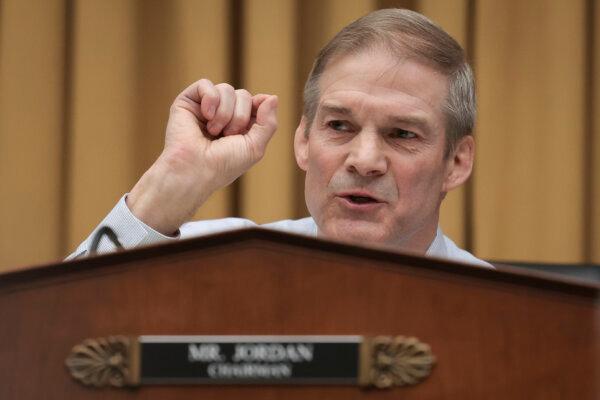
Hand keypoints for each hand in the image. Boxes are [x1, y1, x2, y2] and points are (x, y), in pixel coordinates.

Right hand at [127, 79, 277, 234]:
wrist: (195, 169)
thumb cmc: (224, 164)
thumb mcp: (255, 147)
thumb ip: (268, 123)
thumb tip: (273, 97)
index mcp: (240, 125)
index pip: (256, 103)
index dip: (258, 107)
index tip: (252, 122)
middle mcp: (223, 114)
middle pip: (243, 95)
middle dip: (240, 116)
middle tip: (228, 136)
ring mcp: (206, 107)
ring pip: (227, 89)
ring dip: (224, 113)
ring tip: (214, 131)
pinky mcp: (188, 101)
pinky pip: (206, 84)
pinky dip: (210, 100)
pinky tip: (205, 116)